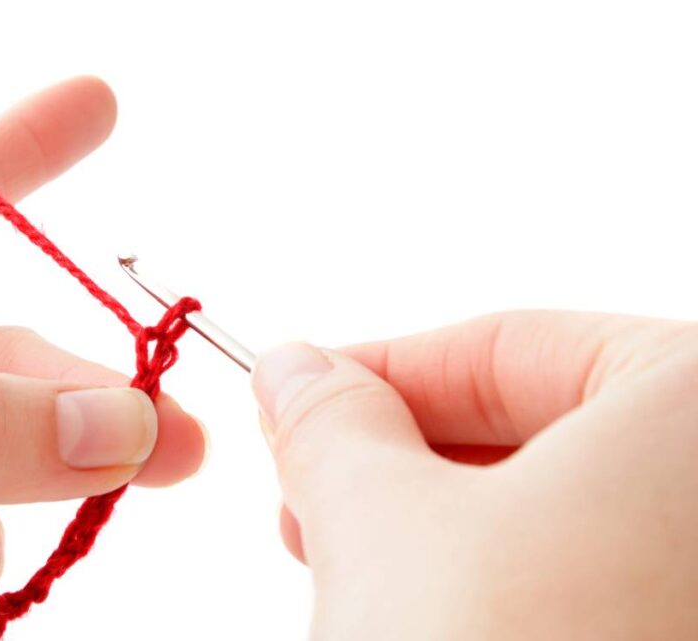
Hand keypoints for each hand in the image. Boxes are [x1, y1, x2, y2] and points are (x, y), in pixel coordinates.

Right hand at [253, 313, 697, 639]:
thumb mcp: (378, 520)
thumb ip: (332, 420)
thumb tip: (297, 369)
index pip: (514, 345)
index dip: (384, 368)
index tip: (301, 397)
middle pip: (546, 428)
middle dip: (407, 455)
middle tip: (311, 486)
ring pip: (570, 513)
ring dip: (444, 523)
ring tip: (348, 558)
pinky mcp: (679, 636)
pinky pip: (598, 583)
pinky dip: (507, 583)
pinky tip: (430, 611)